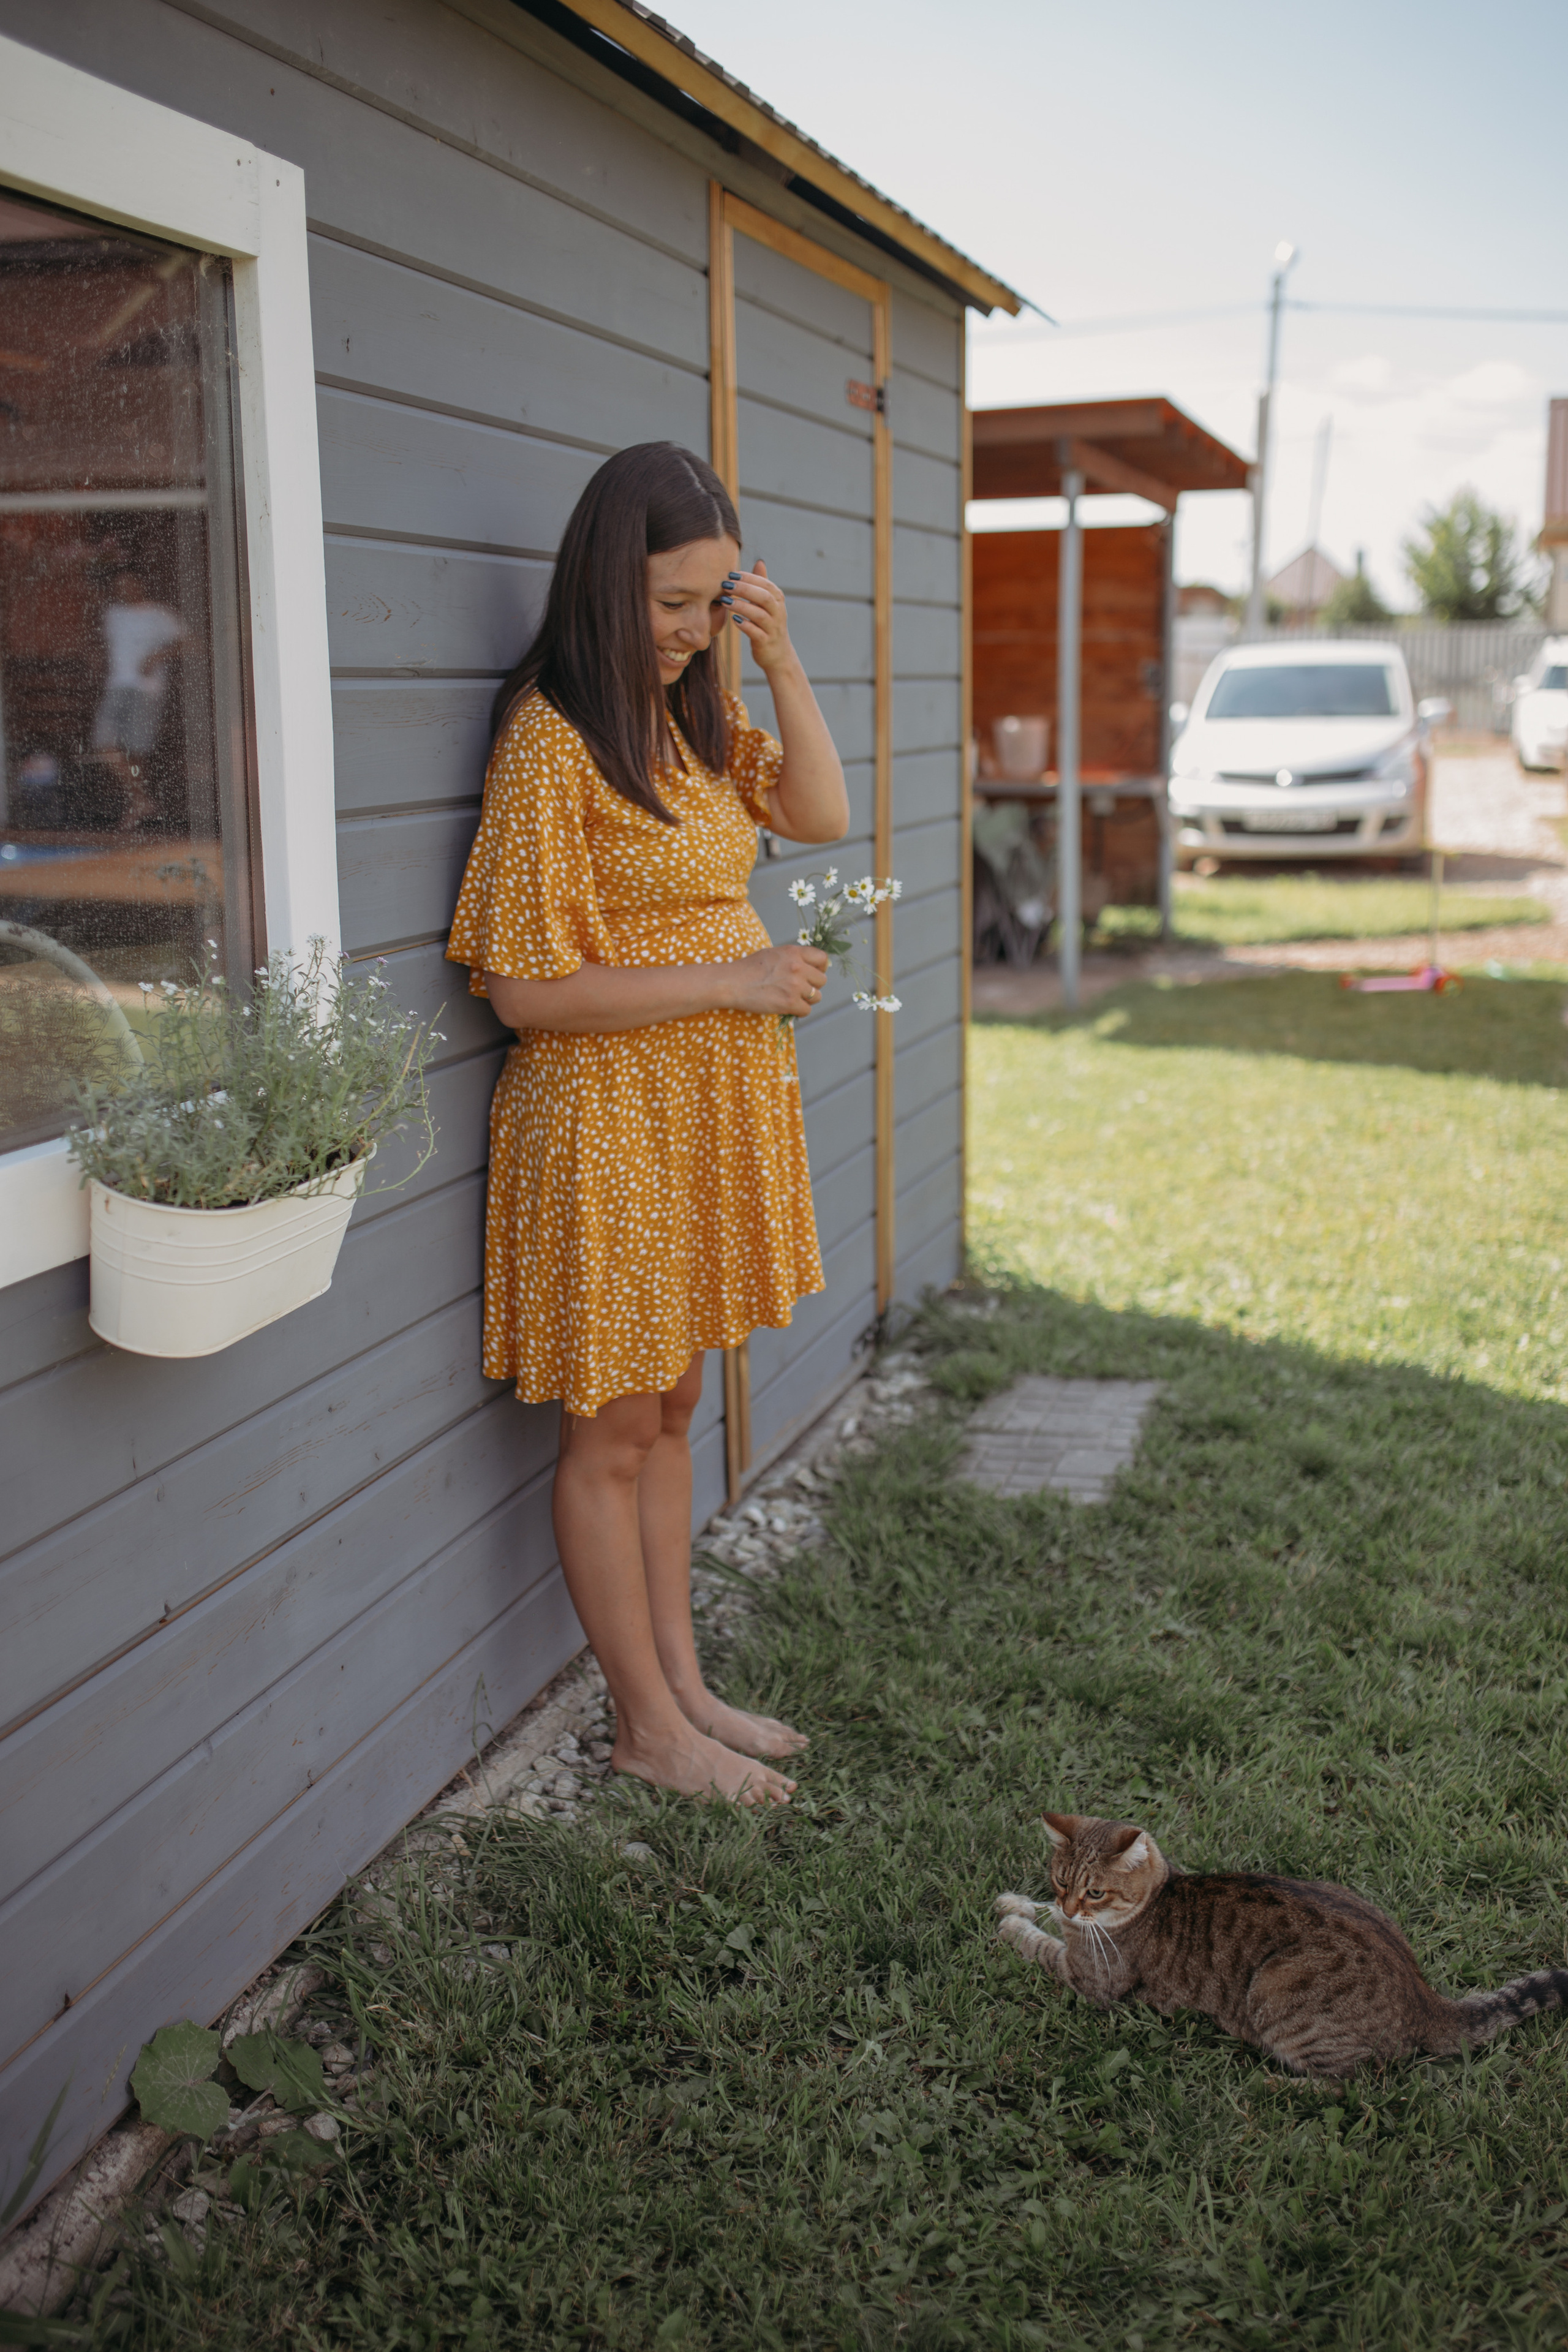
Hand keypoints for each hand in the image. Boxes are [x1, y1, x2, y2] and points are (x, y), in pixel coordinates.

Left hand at [724, 559, 795, 676]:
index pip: (765, 584)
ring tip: (725, 601)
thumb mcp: (769, 603)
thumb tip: (759, 562)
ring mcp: (773, 628)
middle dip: (744, 589)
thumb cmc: (769, 625)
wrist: (778, 655)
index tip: (731, 574)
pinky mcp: (765, 643)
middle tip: (726, 585)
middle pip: (763, 597)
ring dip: (741, 606)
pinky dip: (745, 625)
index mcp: (778, 600)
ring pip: (759, 614)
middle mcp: (778, 613)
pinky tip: (734, 620)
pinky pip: (756, 633)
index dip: (749, 578)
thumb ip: (763, 584)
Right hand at [726, 942, 830, 1016]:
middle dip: (813, 986)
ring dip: (806, 1000)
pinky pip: (806, 1010)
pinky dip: (798, 1012)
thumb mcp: (773, 954)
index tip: (813, 974)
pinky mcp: (790, 1002)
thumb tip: (807, 967)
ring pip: (817, 997)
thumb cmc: (748, 968)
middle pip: (822, 980)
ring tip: (791, 999)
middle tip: (799, 990)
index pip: (822, 958)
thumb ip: (792, 958)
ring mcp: (795, 985)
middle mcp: (798, 967)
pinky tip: (787, 1008)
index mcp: (794, 952)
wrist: (732, 983)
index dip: (821, 968)